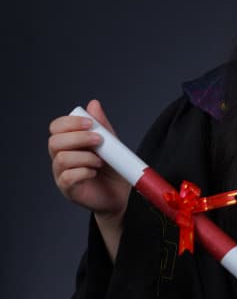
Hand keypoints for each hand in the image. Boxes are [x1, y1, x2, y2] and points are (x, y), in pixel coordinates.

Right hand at [48, 98, 130, 220]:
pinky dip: (83, 171)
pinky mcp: (68, 189)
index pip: (56, 127)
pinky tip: (94, 172)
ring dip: (85, 156)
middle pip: (54, 141)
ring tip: (100, 161)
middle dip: (78, 137)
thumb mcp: (110, 143)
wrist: (121, 194)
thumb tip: (93, 104)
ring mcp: (62, 174)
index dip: (70, 122)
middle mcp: (60, 157)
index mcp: (68, 143)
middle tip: (99, 140)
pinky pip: (67, 177)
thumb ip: (101, 125)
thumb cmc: (112, 168)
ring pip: (61, 158)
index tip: (91, 123)